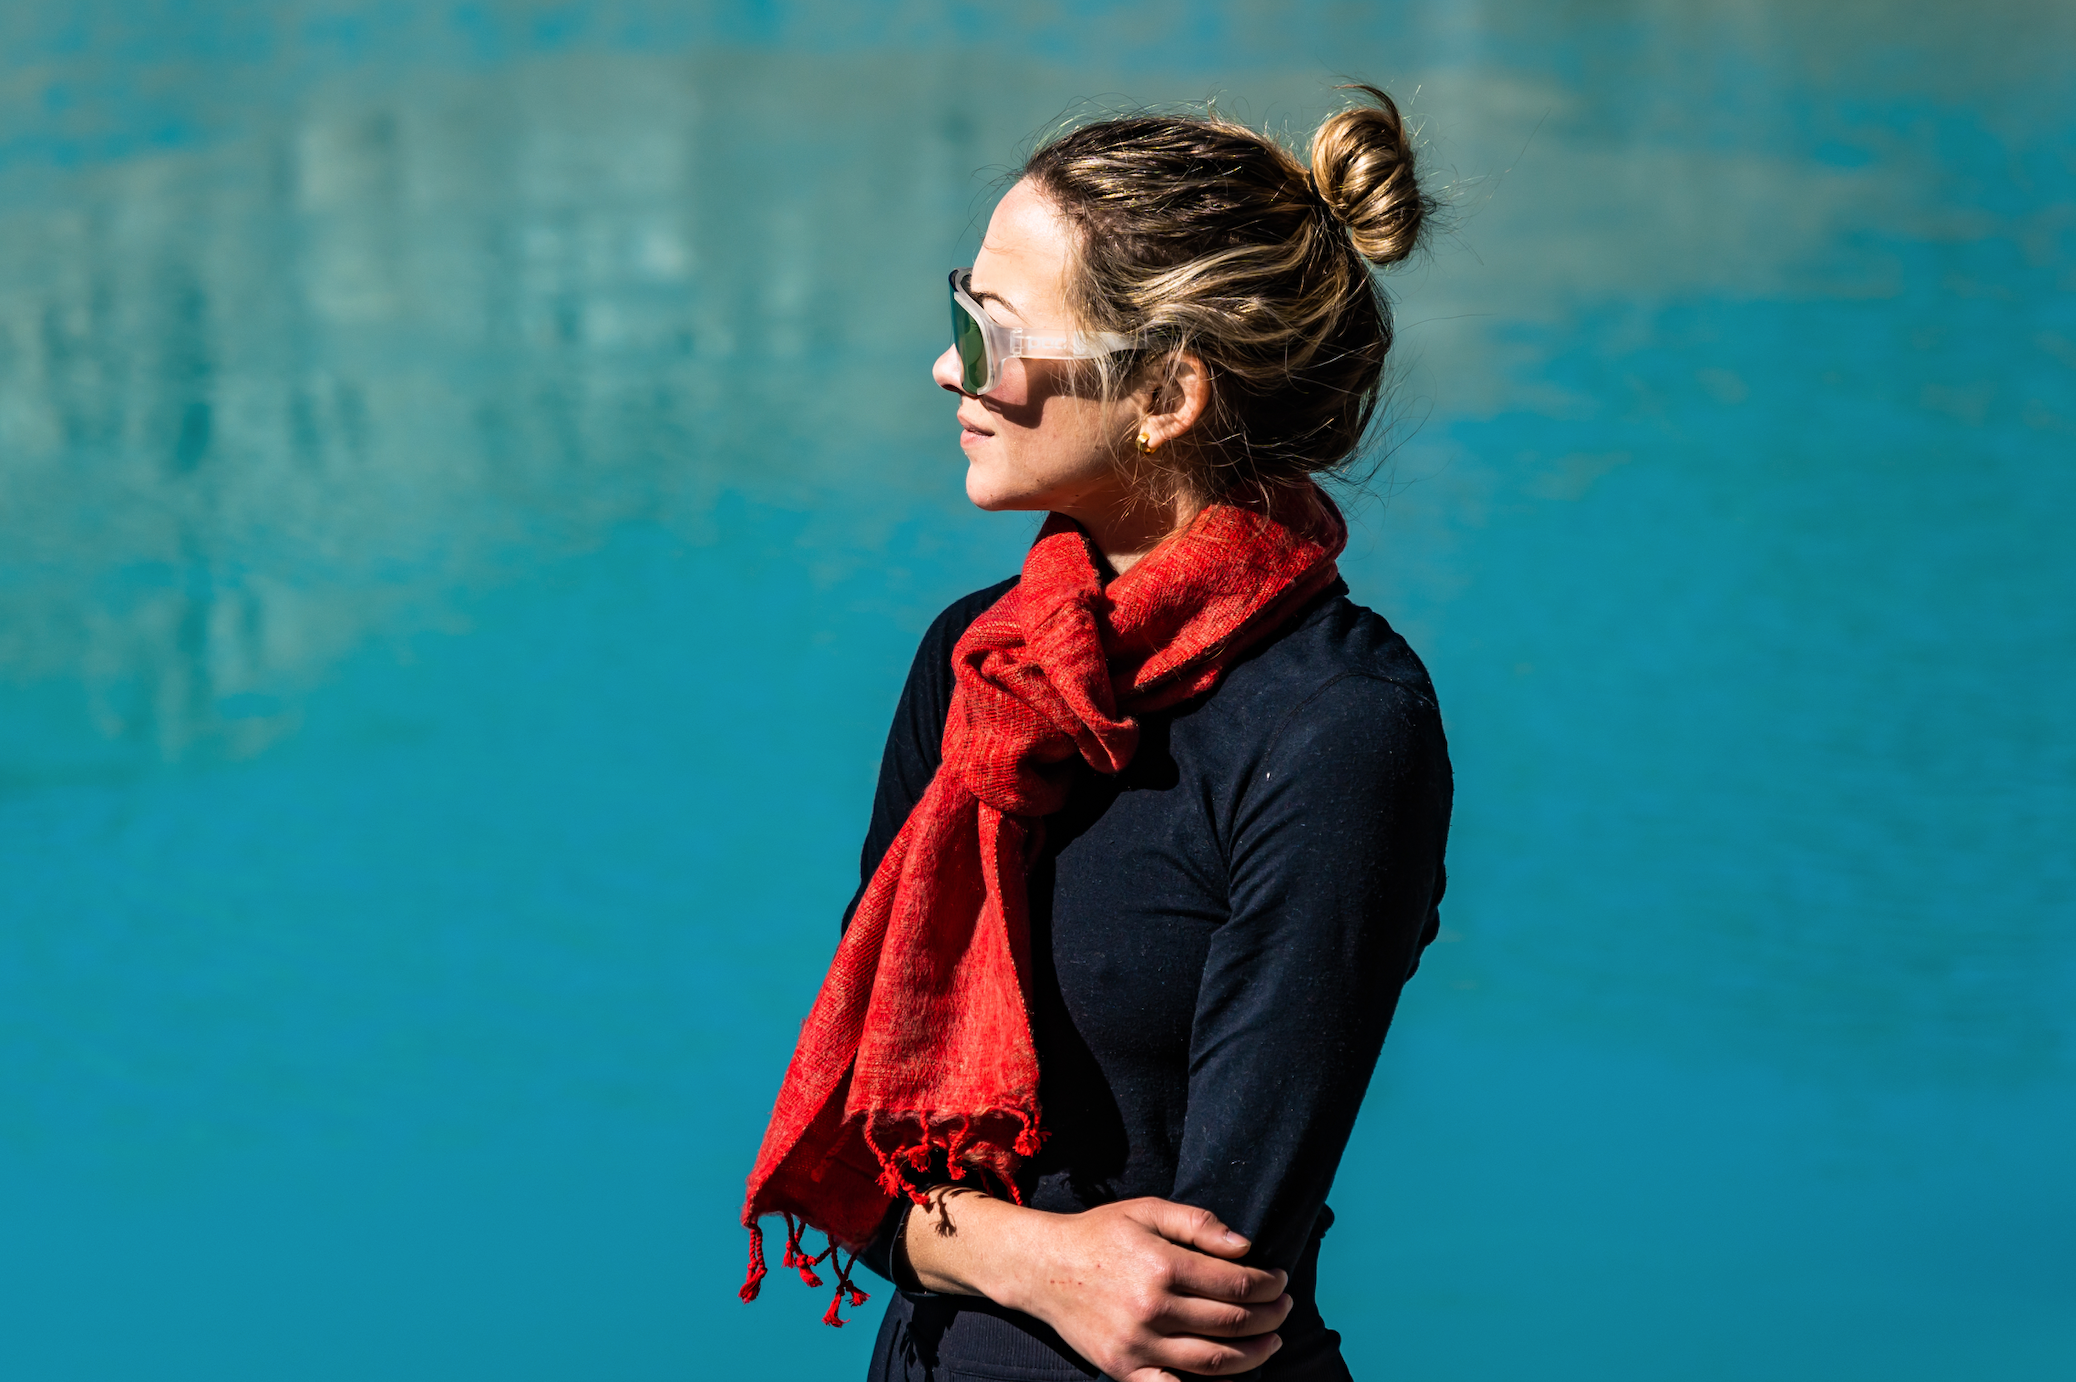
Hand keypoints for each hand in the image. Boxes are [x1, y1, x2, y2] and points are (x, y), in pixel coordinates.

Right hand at [902, 1191, 1290, 1380]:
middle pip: (1232, 1323)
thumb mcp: (1147, 1210)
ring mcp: (1137, 1345)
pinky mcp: (1123, 1369)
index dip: (1269, 1284)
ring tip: (1272, 1343)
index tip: (1280, 1280)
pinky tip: (1231, 1378)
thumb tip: (1246, 1246)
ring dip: (1254, 1355)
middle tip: (1285, 1309)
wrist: (1042, 1267)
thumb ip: (1198, 1224)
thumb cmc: (1100, 1234)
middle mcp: (1152, 1308)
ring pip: (1214, 1361)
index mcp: (1162, 1265)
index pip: (1237, 1284)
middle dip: (1270, 1317)